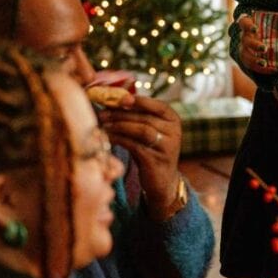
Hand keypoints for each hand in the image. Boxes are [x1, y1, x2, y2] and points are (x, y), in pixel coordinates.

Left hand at [98, 95, 181, 217]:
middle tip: (103, 113)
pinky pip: (135, 145)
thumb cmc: (150, 150)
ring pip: (142, 130)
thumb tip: (111, 99)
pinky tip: (108, 137)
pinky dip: (119, 139)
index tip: (120, 99)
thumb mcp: (148, 130)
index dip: (139, 101)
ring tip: (104, 124)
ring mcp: (167, 147)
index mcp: (173, 120)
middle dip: (121, 114)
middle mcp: (174, 132)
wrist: (162, 179)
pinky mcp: (156, 160)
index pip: (158, 106)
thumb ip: (137, 116)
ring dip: (120, 125)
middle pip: (145, 118)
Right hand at [235, 13, 277, 73]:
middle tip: (265, 48)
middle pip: (244, 39)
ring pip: (245, 54)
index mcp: (252, 25)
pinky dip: (261, 69)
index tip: (256, 29)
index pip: (244, 22)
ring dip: (254, 60)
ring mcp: (244, 49)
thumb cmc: (276, 33)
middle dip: (254, 44)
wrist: (268, 43)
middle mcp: (245, 36)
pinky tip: (273, 70)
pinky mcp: (247, 60)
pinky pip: (251, 66)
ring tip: (265, 63)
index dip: (247, 25)